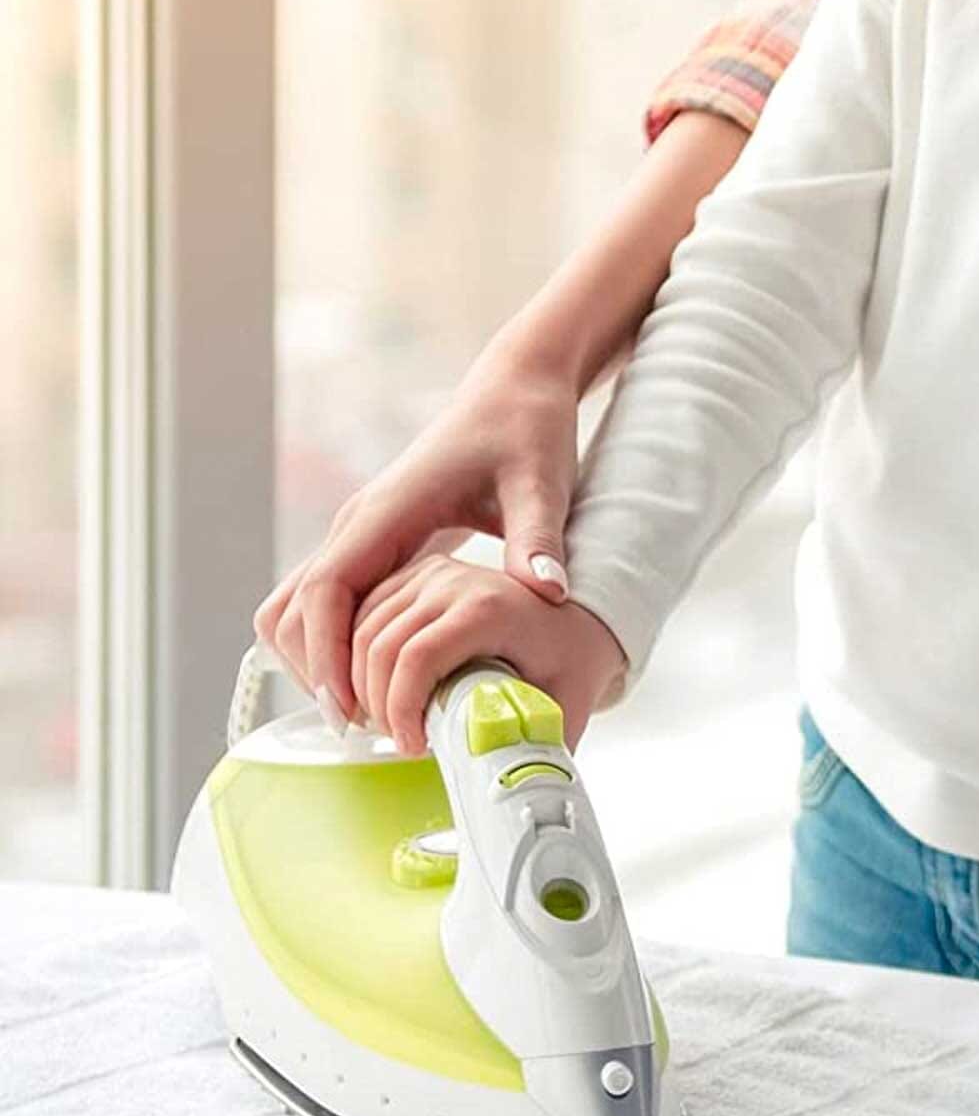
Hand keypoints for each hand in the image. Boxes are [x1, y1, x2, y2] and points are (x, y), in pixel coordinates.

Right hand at [255, 337, 583, 725]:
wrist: (516, 391)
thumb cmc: (527, 430)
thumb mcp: (542, 482)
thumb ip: (540, 538)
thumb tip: (549, 593)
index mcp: (387, 513)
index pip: (323, 591)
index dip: (324, 654)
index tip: (347, 709)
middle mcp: (358, 525)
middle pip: (292, 611)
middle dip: (316, 670)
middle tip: (369, 724)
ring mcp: (360, 534)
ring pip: (297, 610)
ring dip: (318, 660)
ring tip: (375, 708)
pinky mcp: (373, 543)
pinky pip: (327, 603)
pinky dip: (334, 641)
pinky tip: (382, 672)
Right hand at [346, 551, 625, 754]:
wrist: (578, 614)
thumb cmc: (574, 656)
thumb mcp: (570, 699)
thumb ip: (546, 747)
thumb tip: (526, 789)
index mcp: (490, 605)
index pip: (418, 657)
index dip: (402, 709)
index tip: (414, 746)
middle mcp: (454, 579)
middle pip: (378, 646)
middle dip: (373, 706)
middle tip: (399, 741)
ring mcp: (430, 573)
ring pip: (359, 630)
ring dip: (355, 685)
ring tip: (387, 724)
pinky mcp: (414, 576)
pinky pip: (360, 616)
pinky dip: (352, 658)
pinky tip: (372, 695)